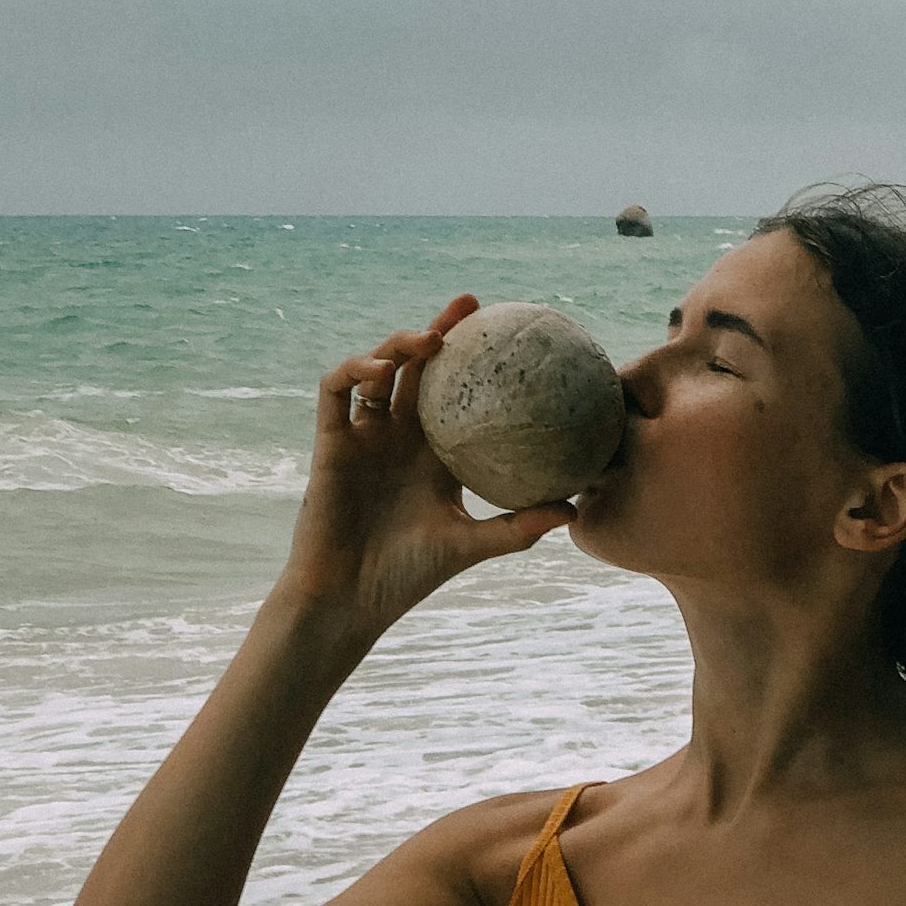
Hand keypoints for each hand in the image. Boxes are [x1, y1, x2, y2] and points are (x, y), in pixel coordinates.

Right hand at [277, 296, 573, 640]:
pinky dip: (356, 371)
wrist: (350, 599)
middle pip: (418, 368)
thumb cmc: (408, 576)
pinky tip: (382, 371)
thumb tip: (575, 510)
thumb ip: (518, 527)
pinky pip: (336, 391)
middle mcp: (398, 437)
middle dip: (440, 331)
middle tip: (469, 305)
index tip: (508, 330)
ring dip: (398, 346)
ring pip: (377, 369)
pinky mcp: (331, 443)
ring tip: (429, 341)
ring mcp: (363, 436)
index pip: (455, 392)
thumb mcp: (472, 545)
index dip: (473, 359)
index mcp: (433, 454)